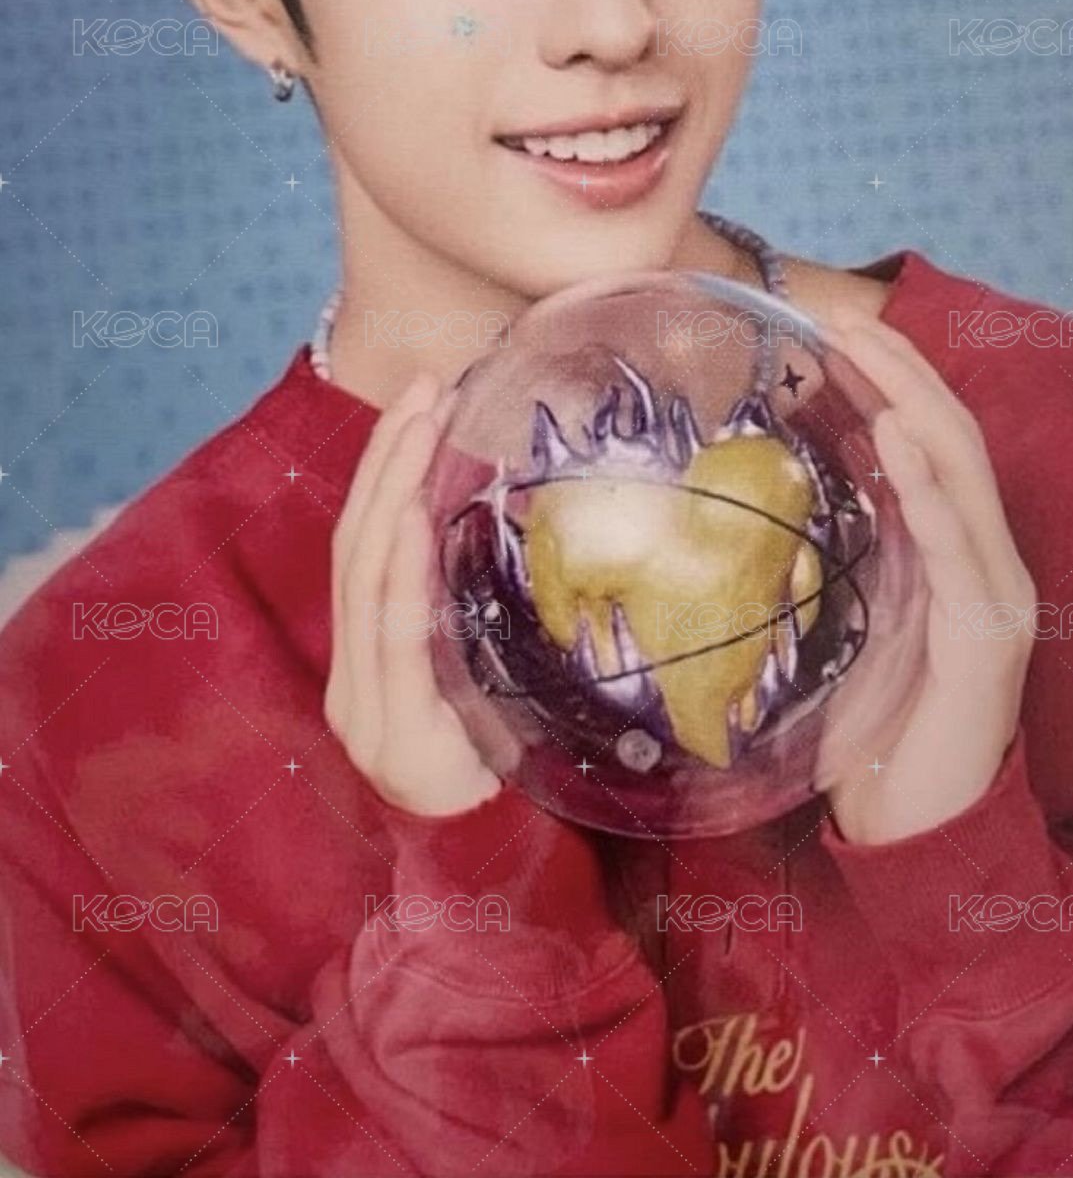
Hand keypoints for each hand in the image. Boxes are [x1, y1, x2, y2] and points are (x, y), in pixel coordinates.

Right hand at [324, 368, 502, 816]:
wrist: (491, 871)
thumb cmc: (503, 770)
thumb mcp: (487, 681)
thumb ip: (481, 619)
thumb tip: (534, 526)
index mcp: (371, 660)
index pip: (367, 544)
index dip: (386, 468)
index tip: (422, 398)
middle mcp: (353, 675)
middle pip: (357, 545)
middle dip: (386, 458)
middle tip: (423, 385)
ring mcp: (364, 703)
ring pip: (364, 576)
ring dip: (392, 490)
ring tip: (421, 423)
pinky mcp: (388, 731)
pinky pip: (390, 637)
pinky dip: (399, 573)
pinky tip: (415, 521)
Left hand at [813, 314, 1036, 844]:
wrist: (919, 838)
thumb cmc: (871, 739)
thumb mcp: (844, 633)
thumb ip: (832, 570)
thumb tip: (760, 511)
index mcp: (953, 557)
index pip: (931, 445)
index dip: (891, 381)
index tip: (830, 332)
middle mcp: (986, 563)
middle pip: (952, 438)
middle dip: (899, 369)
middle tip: (834, 316)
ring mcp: (995, 597)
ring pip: (963, 474)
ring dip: (910, 401)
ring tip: (861, 350)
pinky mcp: (987, 638)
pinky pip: (958, 547)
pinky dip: (928, 487)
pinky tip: (897, 438)